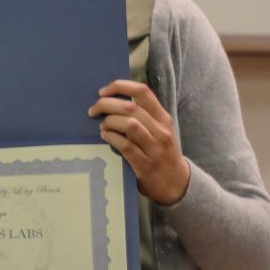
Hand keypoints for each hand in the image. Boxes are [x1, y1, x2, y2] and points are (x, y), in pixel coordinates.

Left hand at [90, 80, 190, 205]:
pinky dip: (111, 138)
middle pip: (130, 107)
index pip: (142, 91)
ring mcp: (155, 147)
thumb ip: (143, 116)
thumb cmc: (161, 152)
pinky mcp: (145, 164)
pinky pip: (125, 146)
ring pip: (129, 124)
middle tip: (93, 110)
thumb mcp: (159, 130)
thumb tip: (112, 99)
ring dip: (109, 122)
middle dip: (106, 105)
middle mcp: (161, 130)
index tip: (103, 91)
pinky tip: (105, 136)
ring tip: (102, 126)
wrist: (176, 183)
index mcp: (163, 118)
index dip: (120, 86)